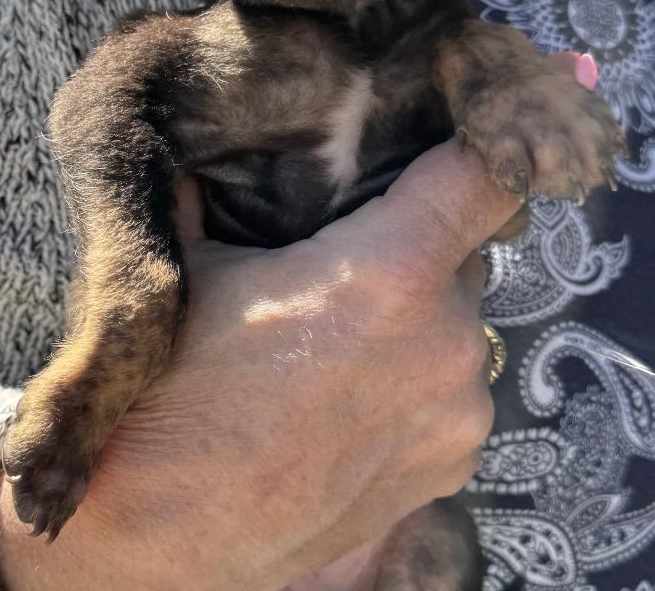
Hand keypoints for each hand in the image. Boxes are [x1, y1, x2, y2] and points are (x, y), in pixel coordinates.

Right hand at [0, 138, 516, 589]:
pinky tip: (351, 399)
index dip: (488, 140)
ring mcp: (458, 411)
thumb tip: (211, 145)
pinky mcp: (454, 466)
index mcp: (390, 272)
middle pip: (460, 254)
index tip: (491, 124)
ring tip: (337, 349)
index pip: (482, 176)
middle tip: (345, 270)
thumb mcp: (194, 269)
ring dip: (418, 319)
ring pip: (457, 324)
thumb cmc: (175, 392)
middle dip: (416, 249)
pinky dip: (419, 379)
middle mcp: (447, 340)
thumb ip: (221, 192)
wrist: (162, 530)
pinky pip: (453, 389)